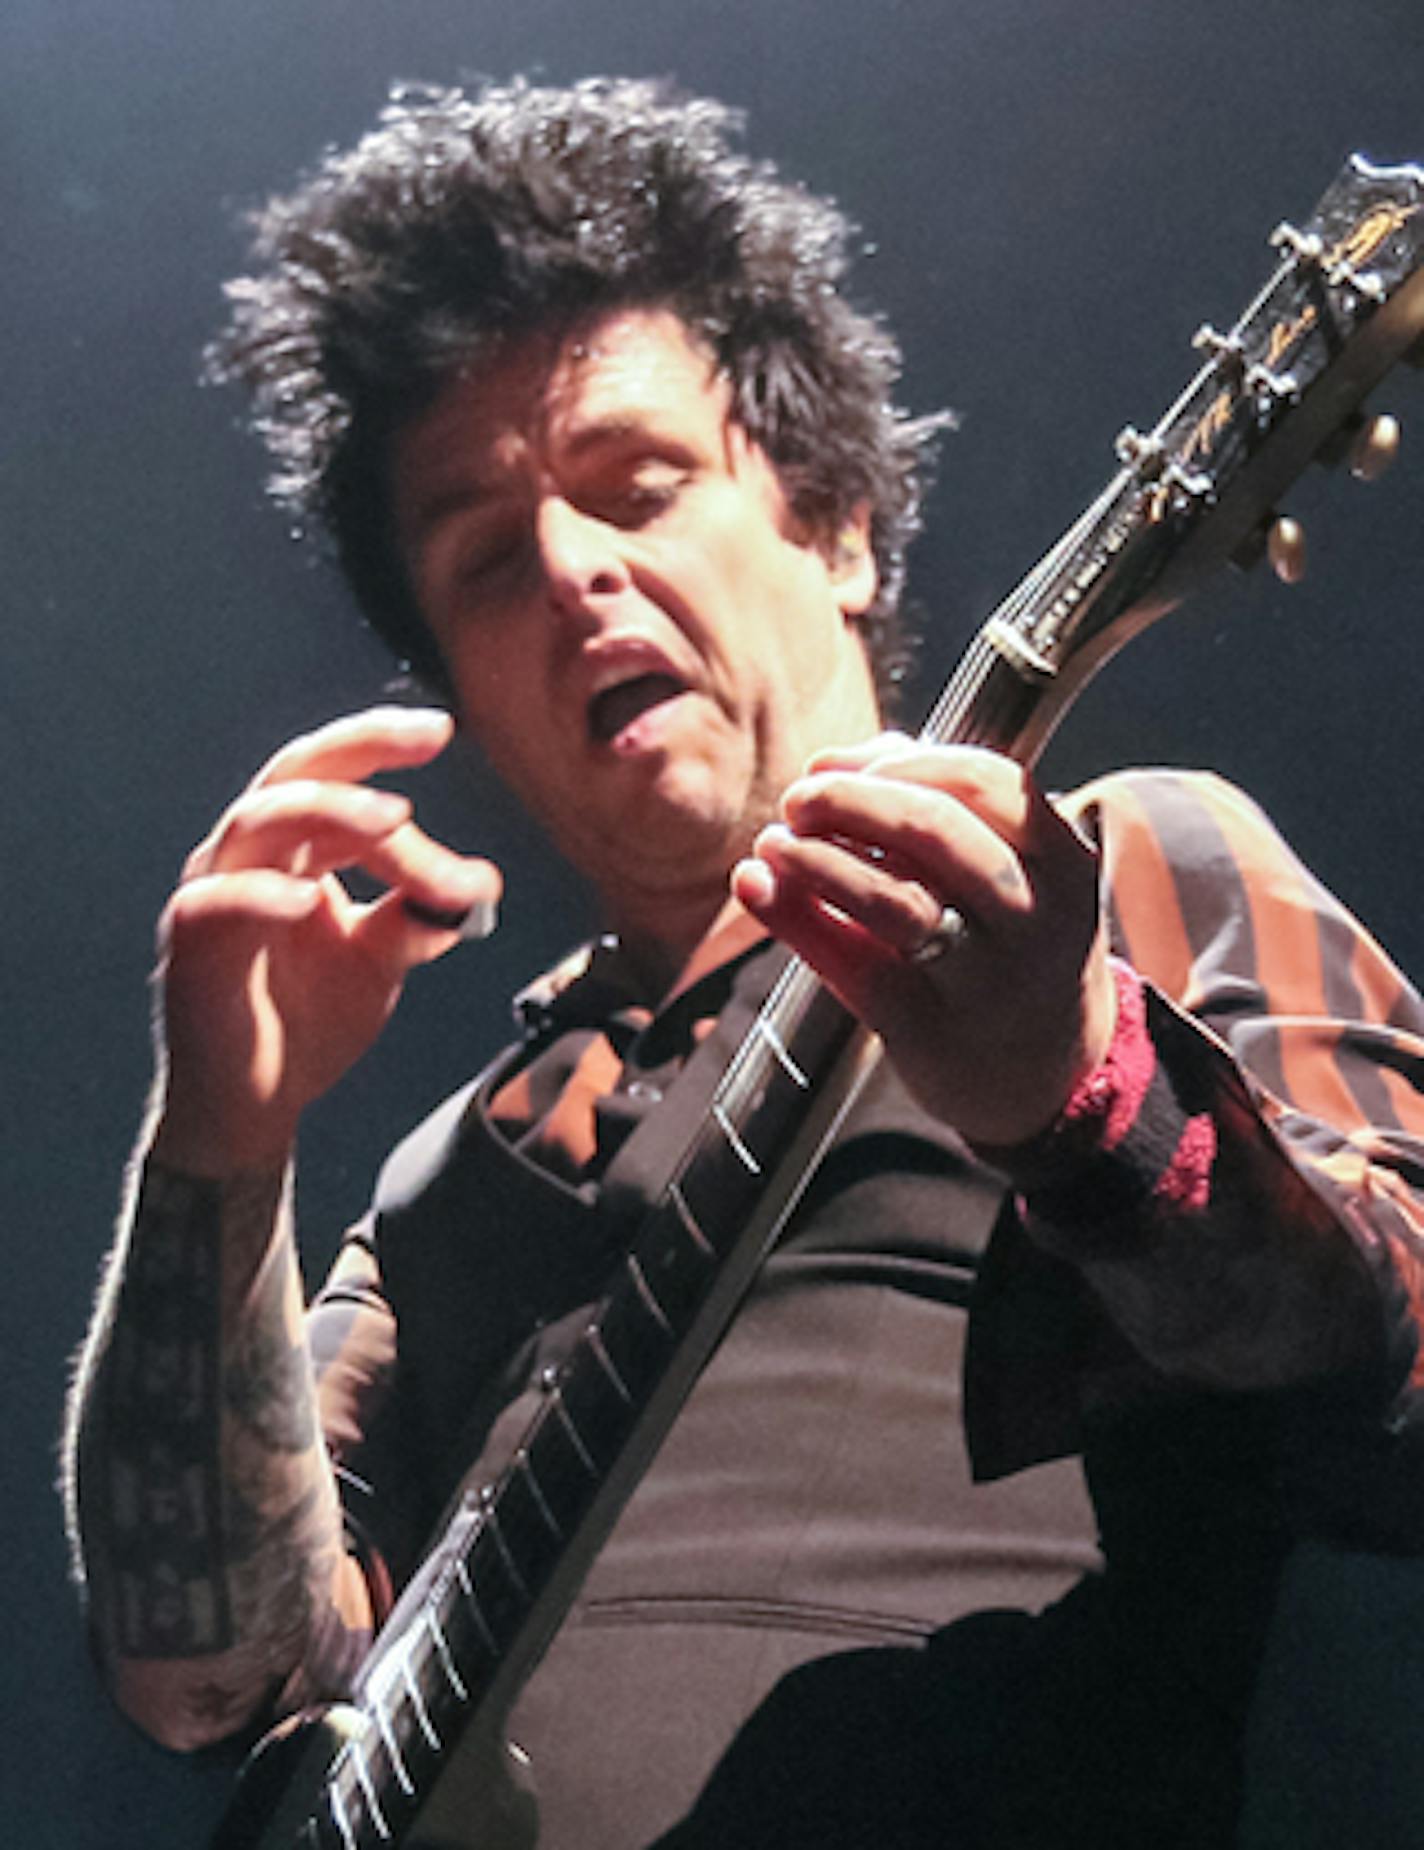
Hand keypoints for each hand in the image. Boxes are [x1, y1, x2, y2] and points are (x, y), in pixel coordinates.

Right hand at [152, 707, 500, 1173]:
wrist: (256, 1100)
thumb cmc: (307, 1018)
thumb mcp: (380, 959)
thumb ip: (419, 917)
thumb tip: (480, 887)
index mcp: (294, 847)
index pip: (336, 773)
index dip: (383, 743)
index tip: (442, 730)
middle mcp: (249, 855)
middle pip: (294, 773)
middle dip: (359, 748)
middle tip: (424, 742)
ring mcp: (214, 894)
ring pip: (258, 822)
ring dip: (330, 813)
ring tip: (394, 821)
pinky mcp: (191, 946)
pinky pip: (216, 903)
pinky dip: (263, 894)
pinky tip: (311, 899)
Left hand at [730, 734, 1115, 1145]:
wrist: (1045, 1076)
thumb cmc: (1009, 948)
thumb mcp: (1010, 875)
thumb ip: (939, 809)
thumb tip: (842, 762)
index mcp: (1061, 861)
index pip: (980, 778)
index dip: (893, 761)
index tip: (831, 765)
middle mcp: (1033, 917)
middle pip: (933, 829)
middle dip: (848, 800)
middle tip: (796, 801)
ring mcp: (984, 980)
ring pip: (894, 900)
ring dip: (817, 859)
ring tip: (773, 844)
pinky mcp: (929, 1031)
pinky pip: (853, 964)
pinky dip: (794, 918)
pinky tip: (755, 887)